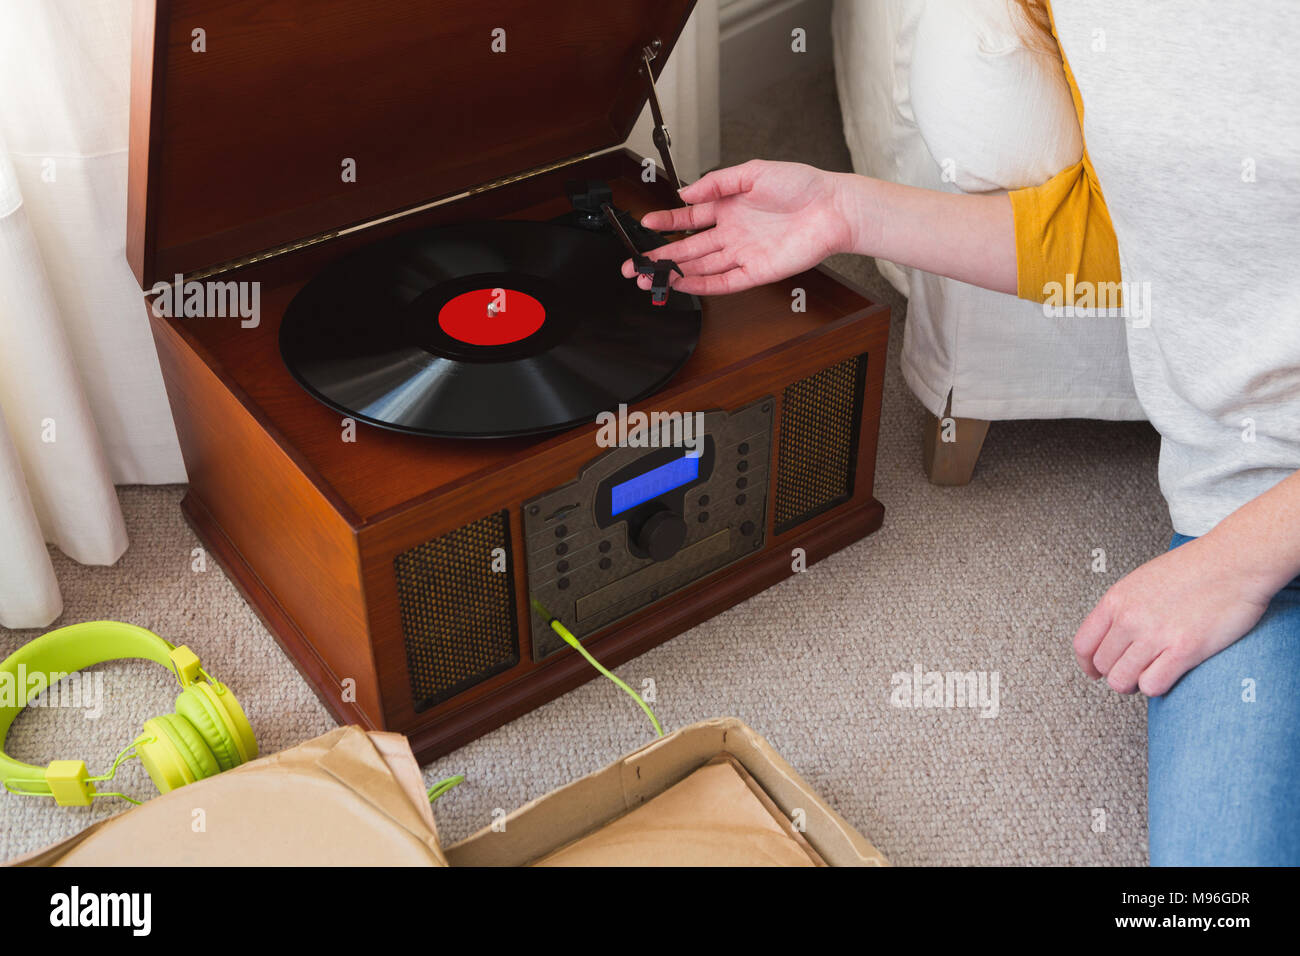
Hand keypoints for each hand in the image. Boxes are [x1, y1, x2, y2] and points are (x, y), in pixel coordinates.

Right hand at [621, 159, 854, 295]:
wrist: (832, 208)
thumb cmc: (802, 185)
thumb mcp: (752, 172)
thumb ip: (716, 183)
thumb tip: (685, 195)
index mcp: (729, 207)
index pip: (688, 219)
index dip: (665, 222)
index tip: (645, 224)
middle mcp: (732, 233)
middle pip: (688, 248)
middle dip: (659, 255)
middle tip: (635, 263)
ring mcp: (742, 254)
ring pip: (700, 267)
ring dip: (674, 273)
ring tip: (649, 277)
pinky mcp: (755, 272)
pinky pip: (723, 283)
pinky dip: (702, 286)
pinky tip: (683, 285)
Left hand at [1072, 533, 1273, 695]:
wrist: (1235, 561)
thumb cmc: (1196, 567)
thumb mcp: (1143, 580)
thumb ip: (1125, 606)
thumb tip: (1114, 633)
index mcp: (1117, 599)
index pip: (1083, 644)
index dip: (1088, 664)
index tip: (1095, 671)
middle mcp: (1130, 618)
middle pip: (1103, 665)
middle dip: (1117, 673)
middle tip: (1135, 671)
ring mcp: (1154, 635)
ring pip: (1122, 681)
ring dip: (1135, 683)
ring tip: (1151, 674)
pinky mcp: (1183, 650)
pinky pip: (1152, 685)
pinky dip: (1157, 686)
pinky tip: (1169, 673)